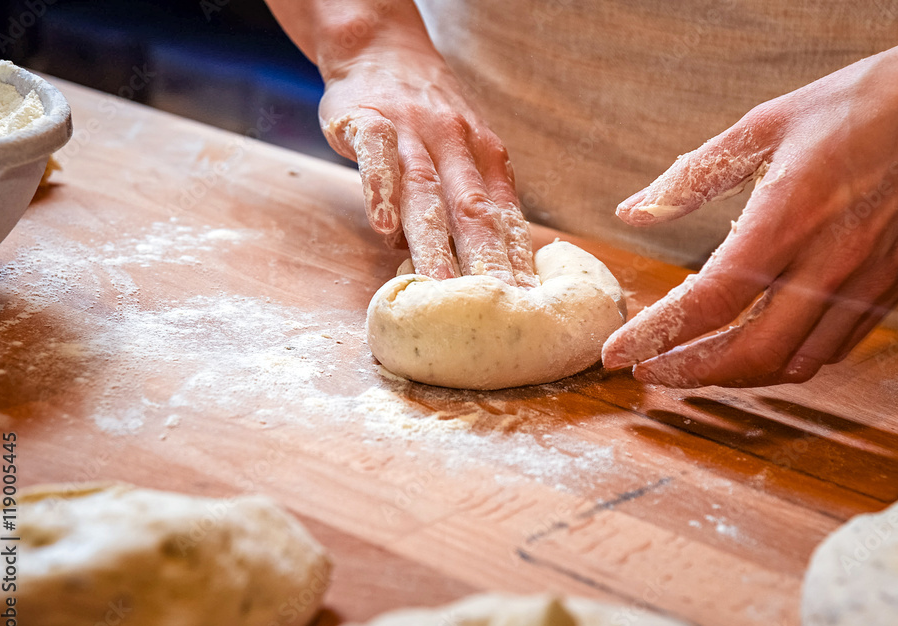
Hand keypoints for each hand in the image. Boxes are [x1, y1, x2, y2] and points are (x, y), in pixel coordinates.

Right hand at [320, 46, 537, 287]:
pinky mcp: (368, 119)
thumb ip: (471, 202)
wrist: (380, 45)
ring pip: (426, 192)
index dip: (518, 262)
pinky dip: (381, 191)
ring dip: (434, 242)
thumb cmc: (426, 113)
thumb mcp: (464, 150)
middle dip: (487, 263)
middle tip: (496, 307)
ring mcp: (412, 130)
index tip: (529, 304)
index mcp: (486, 156)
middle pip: (473, 211)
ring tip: (439, 285)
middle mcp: (456, 143)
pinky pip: (376, 158)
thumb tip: (481, 268)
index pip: (505, 217)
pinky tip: (383, 227)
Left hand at [604, 8, 897, 387]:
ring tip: (694, 367)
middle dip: (690, 373)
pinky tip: (755, 350)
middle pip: (749, 351)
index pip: (710, 301)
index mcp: (788, 217)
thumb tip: (632, 214)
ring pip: (792, 363)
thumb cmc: (856, 104)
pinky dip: (784, 362)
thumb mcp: (762, 125)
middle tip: (651, 373)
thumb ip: (691, 177)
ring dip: (736, 376)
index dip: (656, 336)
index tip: (616, 356)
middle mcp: (829, 262)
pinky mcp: (890, 289)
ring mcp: (866, 282)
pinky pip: (831, 349)